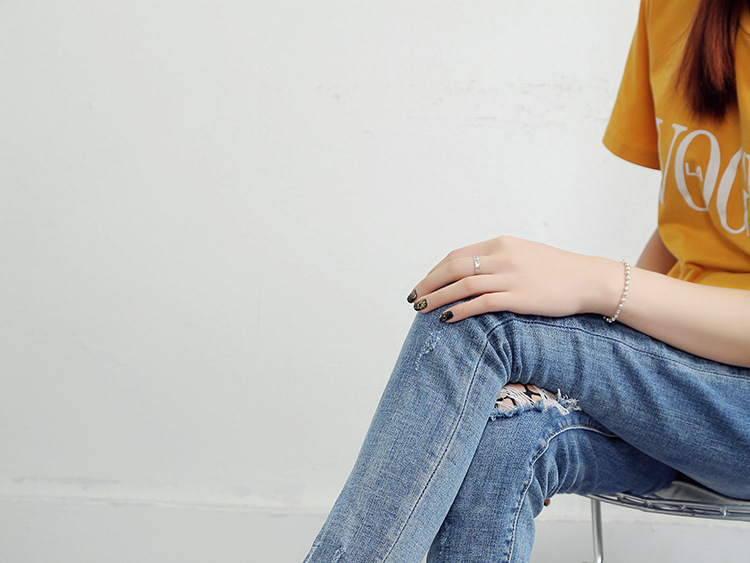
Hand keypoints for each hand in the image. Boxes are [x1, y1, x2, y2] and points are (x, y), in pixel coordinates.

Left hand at [407, 236, 622, 321]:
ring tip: (422, 308)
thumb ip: (498, 259)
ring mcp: (509, 276)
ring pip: (462, 285)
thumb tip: (472, 271)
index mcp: (501, 243)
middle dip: (429, 283)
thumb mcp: (523, 254)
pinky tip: (446, 318)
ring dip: (437, 297)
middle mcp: (502, 256)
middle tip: (414, 298)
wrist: (588, 280)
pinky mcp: (518, 297)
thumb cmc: (557, 271)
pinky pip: (480, 303)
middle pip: (453, 267)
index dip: (435, 271)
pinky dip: (459, 310)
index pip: (456, 255)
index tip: (424, 284)